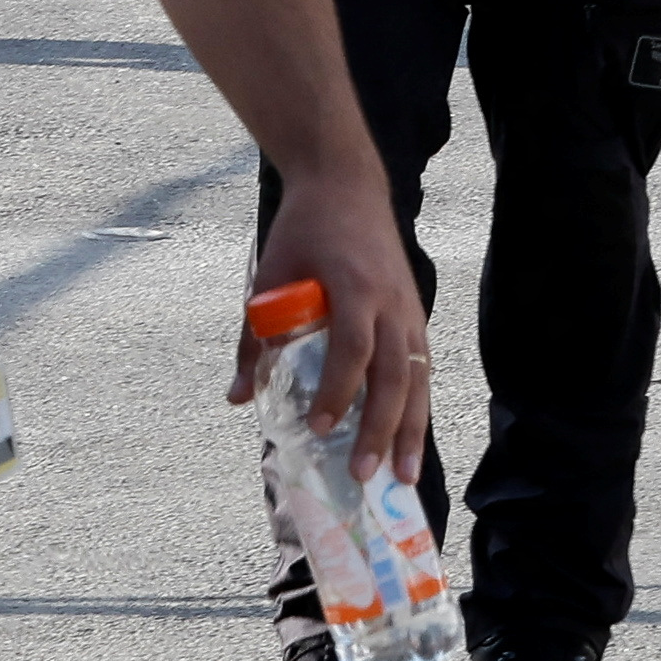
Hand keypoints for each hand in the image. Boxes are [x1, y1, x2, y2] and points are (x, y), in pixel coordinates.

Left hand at [233, 159, 430, 485]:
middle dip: (381, 428)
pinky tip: (409, 439)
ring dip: (410, 429)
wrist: (346, 183)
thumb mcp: (269, 278)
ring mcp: (410, 306)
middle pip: (394, 373)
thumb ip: (254, 339)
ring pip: (418, 377)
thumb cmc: (304, 230)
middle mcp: (391, 299)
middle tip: (365, 474)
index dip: (338, 390)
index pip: (354, 346)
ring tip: (402, 476)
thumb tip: (238, 398)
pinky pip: (422, 367)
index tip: (317, 426)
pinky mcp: (415, 312)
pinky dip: (416, 405)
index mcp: (354, 285)